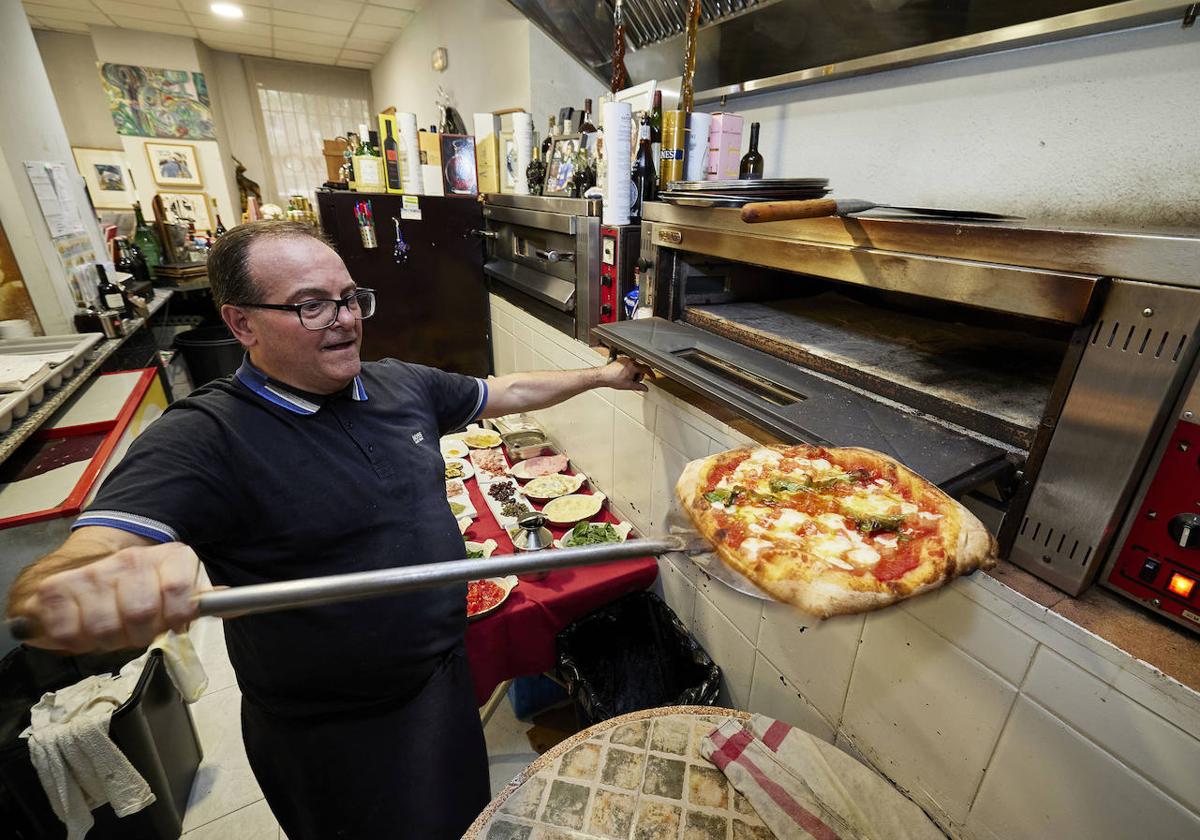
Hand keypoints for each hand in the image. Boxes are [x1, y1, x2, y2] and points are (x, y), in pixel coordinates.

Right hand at [17, 543, 200, 652]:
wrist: (85, 573)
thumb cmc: (139, 590)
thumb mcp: (178, 588)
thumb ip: (203, 600)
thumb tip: (235, 606)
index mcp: (168, 557)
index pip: (179, 592)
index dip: (177, 618)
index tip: (173, 624)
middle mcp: (130, 560)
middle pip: (141, 615)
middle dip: (140, 636)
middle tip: (135, 632)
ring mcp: (92, 572)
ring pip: (105, 628)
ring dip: (108, 641)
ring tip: (111, 630)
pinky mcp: (56, 589)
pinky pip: (69, 632)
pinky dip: (77, 641)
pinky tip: (84, 629)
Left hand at [596, 356, 652, 391]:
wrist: (602, 376)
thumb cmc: (612, 379)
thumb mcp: (628, 385)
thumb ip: (639, 387)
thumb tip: (645, 389)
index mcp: (633, 366)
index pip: (646, 368)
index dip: (651, 374)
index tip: (653, 377)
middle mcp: (630, 361)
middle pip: (640, 367)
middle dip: (639, 375)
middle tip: (634, 381)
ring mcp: (625, 359)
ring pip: (635, 365)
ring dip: (634, 372)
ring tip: (627, 378)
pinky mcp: (620, 360)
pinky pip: (629, 364)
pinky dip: (629, 369)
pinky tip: (623, 375)